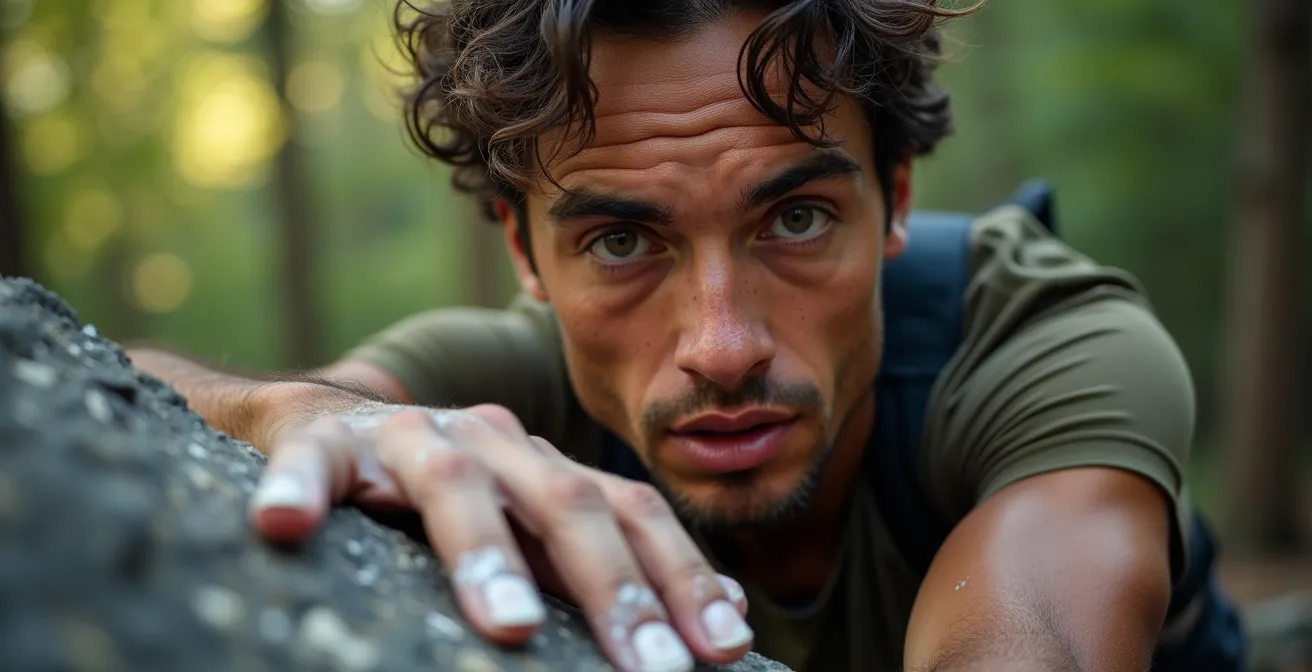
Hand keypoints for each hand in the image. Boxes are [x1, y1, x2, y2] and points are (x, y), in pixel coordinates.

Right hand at [247, 403, 752, 671]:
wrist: (332, 425)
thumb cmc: (447, 500)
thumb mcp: (532, 529)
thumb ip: (605, 567)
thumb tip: (728, 623)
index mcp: (548, 469)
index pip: (631, 514)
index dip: (682, 577)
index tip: (725, 647)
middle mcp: (494, 443)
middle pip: (565, 504)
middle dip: (614, 589)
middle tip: (650, 669)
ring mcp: (411, 439)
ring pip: (454, 486)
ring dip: (485, 556)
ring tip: (509, 628)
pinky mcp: (326, 443)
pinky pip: (311, 463)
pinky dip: (298, 491)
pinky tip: (281, 527)